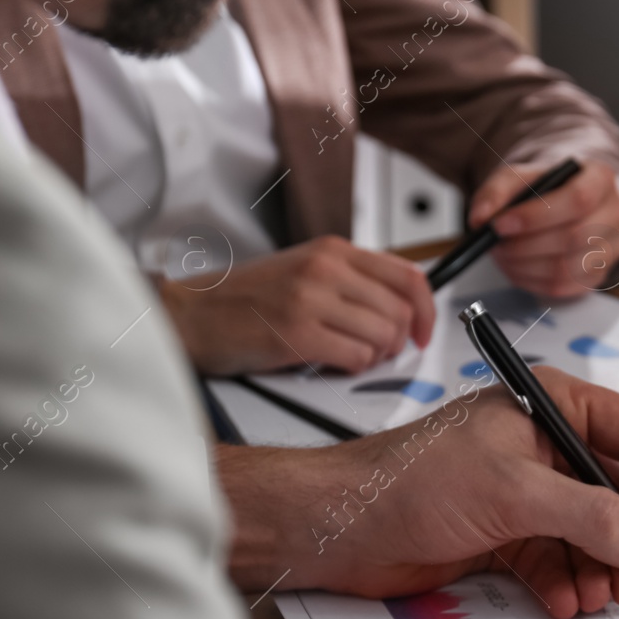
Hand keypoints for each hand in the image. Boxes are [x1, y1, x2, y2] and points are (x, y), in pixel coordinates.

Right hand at [161, 236, 433, 374]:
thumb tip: (404, 307)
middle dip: (398, 341)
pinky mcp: (298, 334)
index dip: (427, 311)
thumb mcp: (306, 270)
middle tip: (379, 351)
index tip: (423, 332)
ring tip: (350, 355)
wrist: (190, 314)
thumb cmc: (246, 299)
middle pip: (401, 311)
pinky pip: (357, 358)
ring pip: (384, 336)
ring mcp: (311, 300)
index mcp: (333, 250)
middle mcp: (325, 269)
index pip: (409, 276)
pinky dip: (353, 368)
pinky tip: (331, 362)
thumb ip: (353, 281)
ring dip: (376, 357)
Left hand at [219, 368, 618, 617]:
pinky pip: (558, 558)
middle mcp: (547, 444)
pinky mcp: (506, 531)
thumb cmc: (410, 482)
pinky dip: (565, 583)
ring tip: (595, 600)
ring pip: (592, 532)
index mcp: (552, 406)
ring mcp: (527, 490)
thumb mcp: (512, 493)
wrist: (337, 526)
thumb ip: (588, 516)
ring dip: (600, 569)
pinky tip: (561, 603)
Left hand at [469, 161, 618, 297]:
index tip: (501, 224)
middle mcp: (615, 213)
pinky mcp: (600, 274)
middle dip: (525, 245)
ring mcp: (611, 248)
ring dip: (526, 266)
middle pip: (574, 237)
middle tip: (495, 245)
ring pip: (568, 267)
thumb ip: (496, 192)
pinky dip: (533, 281)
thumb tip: (482, 218)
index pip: (577, 199)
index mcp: (600, 179)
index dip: (536, 215)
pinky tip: (517, 268)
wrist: (564, 206)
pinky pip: (565, 287)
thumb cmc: (547, 190)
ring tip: (503, 256)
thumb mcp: (519, 177)